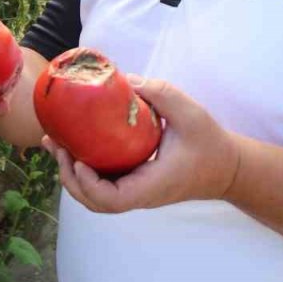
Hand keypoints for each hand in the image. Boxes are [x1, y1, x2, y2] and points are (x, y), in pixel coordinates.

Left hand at [41, 75, 239, 212]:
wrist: (227, 168)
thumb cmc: (210, 143)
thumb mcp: (190, 113)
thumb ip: (160, 94)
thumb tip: (125, 79)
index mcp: (152, 185)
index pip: (113, 200)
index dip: (89, 185)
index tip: (78, 159)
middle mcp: (140, 194)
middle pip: (94, 201)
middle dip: (69, 177)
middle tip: (57, 144)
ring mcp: (136, 192)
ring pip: (95, 195)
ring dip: (71, 174)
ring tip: (55, 144)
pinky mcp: (134, 184)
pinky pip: (103, 185)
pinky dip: (83, 171)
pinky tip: (73, 146)